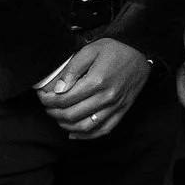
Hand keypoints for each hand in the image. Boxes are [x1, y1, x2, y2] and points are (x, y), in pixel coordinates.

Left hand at [37, 38, 151, 140]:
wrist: (141, 51)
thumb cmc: (115, 49)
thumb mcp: (90, 50)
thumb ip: (72, 70)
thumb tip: (58, 90)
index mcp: (96, 81)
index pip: (64, 99)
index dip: (48, 100)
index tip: (42, 96)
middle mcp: (106, 97)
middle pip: (72, 115)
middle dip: (53, 113)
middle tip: (47, 106)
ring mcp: (115, 106)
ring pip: (85, 126)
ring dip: (66, 125)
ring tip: (58, 118)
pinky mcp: (122, 111)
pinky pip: (103, 130)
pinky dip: (86, 135)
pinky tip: (74, 133)